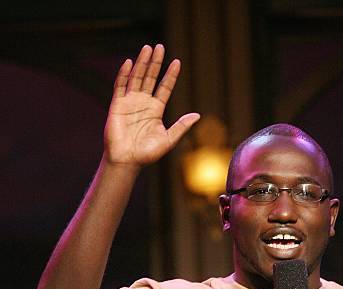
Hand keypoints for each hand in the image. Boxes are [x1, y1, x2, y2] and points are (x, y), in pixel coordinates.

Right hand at [103, 44, 199, 167]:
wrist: (127, 160)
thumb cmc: (147, 153)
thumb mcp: (168, 139)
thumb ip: (181, 126)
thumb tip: (197, 115)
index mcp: (156, 110)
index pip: (164, 88)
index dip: (170, 75)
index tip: (177, 62)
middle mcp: (143, 103)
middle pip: (150, 78)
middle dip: (155, 63)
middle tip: (160, 47)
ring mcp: (130, 102)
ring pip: (137, 78)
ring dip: (142, 63)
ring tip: (148, 48)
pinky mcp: (117, 105)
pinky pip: (120, 86)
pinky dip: (124, 74)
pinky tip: (130, 63)